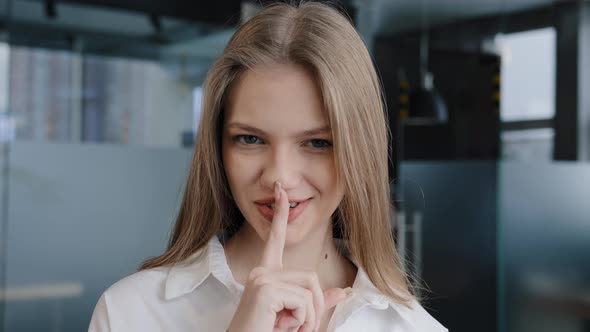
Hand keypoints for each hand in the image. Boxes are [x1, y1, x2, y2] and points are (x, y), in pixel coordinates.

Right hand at [227, 181, 349, 331]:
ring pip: (310, 289)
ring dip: (309, 318)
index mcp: (266, 274)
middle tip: (298, 330)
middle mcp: (261, 272)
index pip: (276, 240)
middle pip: (311, 276)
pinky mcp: (266, 289)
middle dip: (314, 308)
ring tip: (288, 330)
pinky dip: (302, 321)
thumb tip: (345, 292)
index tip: (280, 191)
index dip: (281, 215)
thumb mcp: (297, 316)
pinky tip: (281, 327)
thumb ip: (318, 303)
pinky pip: (303, 301)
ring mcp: (261, 279)